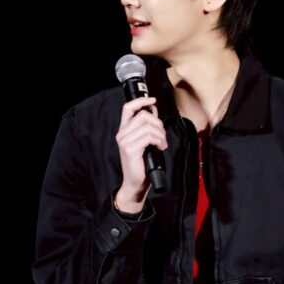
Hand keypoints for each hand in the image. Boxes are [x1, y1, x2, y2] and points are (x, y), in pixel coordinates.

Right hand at [115, 96, 167, 213]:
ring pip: (148, 126)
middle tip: (162, 136)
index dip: (140, 101)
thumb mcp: (144, 141)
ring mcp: (124, 141)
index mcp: (124, 130)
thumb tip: (153, 110)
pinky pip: (149, 137)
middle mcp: (121, 134)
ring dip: (160, 134)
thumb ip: (147, 126)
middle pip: (143, 115)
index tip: (152, 100)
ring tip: (162, 143)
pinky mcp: (130, 149)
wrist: (136, 182)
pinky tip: (160, 147)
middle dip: (158, 123)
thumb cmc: (141, 164)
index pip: (128, 108)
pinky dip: (159, 141)